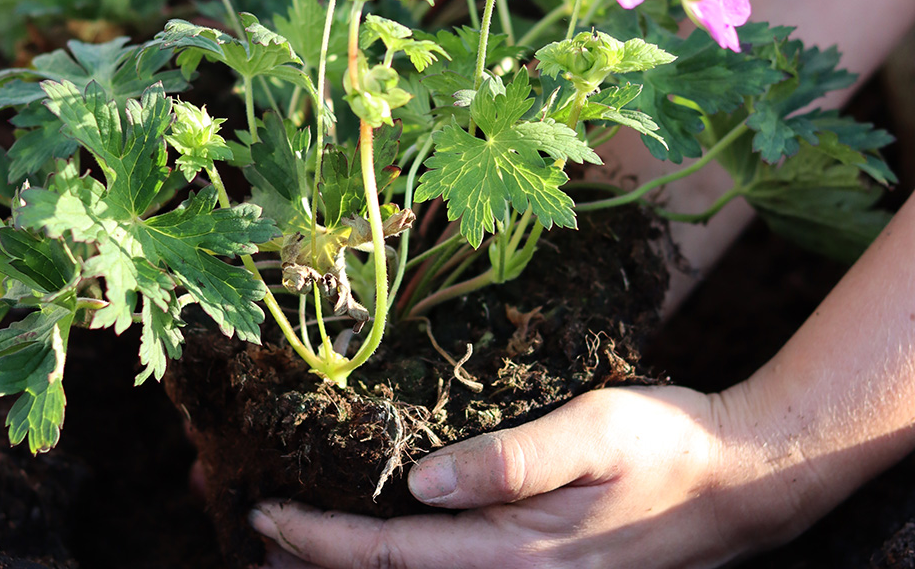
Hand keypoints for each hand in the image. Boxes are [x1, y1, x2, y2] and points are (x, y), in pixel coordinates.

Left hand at [249, 385, 802, 568]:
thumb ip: (511, 460)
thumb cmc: (666, 447)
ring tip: (286, 552)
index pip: (389, 555)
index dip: (318, 538)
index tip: (262, 512)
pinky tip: (376, 546)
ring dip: (345, 568)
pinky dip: (393, 563)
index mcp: (515, 553)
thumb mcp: (595, 431)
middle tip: (248, 539)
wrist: (737, 484)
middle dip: (311, 563)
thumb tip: (421, 483)